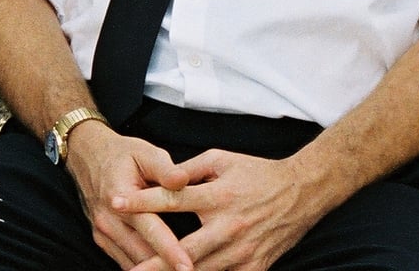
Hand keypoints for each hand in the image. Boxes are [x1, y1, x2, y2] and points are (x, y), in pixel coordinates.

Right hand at [64, 122, 195, 270]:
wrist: (86, 156)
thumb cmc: (121, 154)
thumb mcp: (144, 152)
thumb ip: (165, 168)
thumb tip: (183, 180)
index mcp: (119, 197)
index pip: (149, 229)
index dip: (170, 250)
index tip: (188, 266)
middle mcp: (108, 220)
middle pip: (141, 255)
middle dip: (166, 268)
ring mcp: (103, 232)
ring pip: (133, 264)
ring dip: (155, 270)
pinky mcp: (102, 240)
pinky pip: (125, 262)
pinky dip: (144, 269)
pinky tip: (163, 269)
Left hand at [114, 150, 323, 270]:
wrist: (303, 192)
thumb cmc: (256, 173)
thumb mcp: (221, 159)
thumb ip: (187, 169)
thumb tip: (157, 178)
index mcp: (218, 196)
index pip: (172, 199)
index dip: (142, 201)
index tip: (115, 202)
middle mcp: (229, 226)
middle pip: (185, 248)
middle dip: (155, 261)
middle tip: (131, 269)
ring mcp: (244, 251)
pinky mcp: (257, 267)